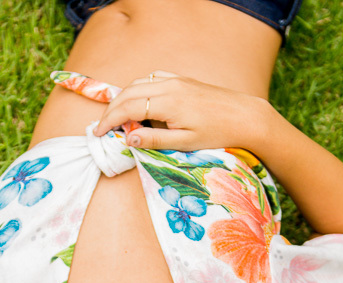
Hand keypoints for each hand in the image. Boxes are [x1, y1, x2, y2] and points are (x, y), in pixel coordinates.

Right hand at [91, 71, 273, 152]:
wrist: (244, 116)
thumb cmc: (217, 133)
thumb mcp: (185, 143)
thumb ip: (155, 140)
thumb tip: (129, 138)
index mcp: (168, 102)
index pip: (128, 107)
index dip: (110, 120)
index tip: (99, 133)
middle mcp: (169, 86)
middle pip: (128, 93)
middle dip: (112, 109)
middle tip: (103, 127)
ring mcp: (175, 80)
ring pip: (138, 83)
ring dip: (123, 98)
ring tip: (118, 118)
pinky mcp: (182, 79)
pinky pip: (152, 79)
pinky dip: (139, 89)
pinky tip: (139, 103)